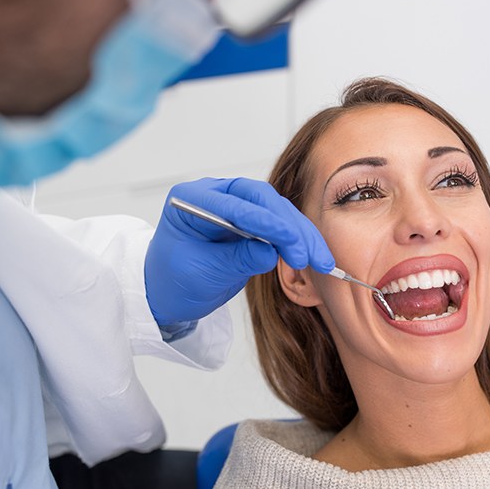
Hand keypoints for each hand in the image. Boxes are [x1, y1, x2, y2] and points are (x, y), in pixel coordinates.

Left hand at [144, 177, 333, 323]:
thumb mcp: (201, 274)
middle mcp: (216, 195)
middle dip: (289, 227)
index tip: (289, 239)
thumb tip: (270, 253)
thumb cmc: (173, 281)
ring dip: (300, 234)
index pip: (235, 204)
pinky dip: (298, 241)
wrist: (170, 293)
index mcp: (192, 199)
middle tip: (306, 254)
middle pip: (262, 199)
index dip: (265, 221)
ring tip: (319, 261)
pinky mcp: (251, 222)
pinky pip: (280, 225)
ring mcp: (236, 206)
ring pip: (277, 211)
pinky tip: (313, 255)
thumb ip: (236, 260)